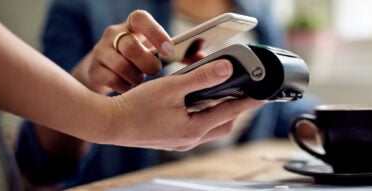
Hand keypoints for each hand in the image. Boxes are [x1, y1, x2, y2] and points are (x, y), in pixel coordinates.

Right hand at [71, 10, 173, 93]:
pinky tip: (130, 91)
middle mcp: (114, 34)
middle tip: (155, 72)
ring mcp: (101, 51)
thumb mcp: (158, 52)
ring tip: (141, 82)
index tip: (169, 50)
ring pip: (121, 66)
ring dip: (137, 78)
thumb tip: (201, 56)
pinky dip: (126, 88)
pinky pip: (113, 81)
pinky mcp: (94, 70)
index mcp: (133, 25)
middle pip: (130, 46)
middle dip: (148, 64)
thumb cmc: (140, 60)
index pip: (140, 19)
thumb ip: (182, 54)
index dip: (155, 32)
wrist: (104, 72)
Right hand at [98, 59, 262, 150]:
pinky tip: (193, 105)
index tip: (261, 96)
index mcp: (193, 129)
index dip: (248, 102)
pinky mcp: (171, 139)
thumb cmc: (135, 108)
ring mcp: (180, 142)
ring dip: (217, 112)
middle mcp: (189, 139)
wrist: (109, 124)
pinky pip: (195, 129)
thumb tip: (226, 70)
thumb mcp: (171, 88)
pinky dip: (201, 116)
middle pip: (223, 124)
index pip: (230, 113)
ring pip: (209, 128)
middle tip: (239, 93)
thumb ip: (201, 78)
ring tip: (217, 95)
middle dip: (234, 109)